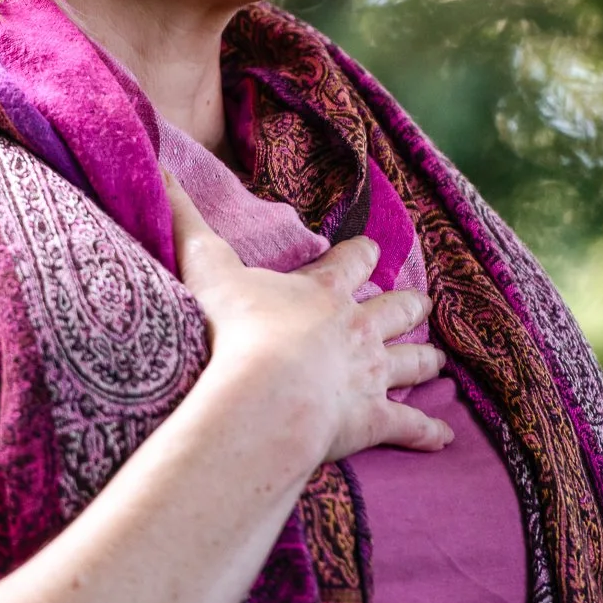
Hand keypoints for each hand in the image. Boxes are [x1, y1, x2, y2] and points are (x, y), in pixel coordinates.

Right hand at [166, 172, 451, 463]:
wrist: (265, 391)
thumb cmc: (236, 328)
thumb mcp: (206, 266)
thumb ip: (185, 219)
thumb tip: (157, 165)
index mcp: (323, 291)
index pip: (352, 262)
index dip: (361, 256)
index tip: (371, 250)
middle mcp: (357, 328)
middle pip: (394, 311)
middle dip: (408, 307)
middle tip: (420, 304)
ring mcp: (370, 374)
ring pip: (410, 364)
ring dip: (425, 362)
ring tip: (439, 363)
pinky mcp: (373, 419)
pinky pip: (409, 427)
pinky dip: (427, 432)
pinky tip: (444, 438)